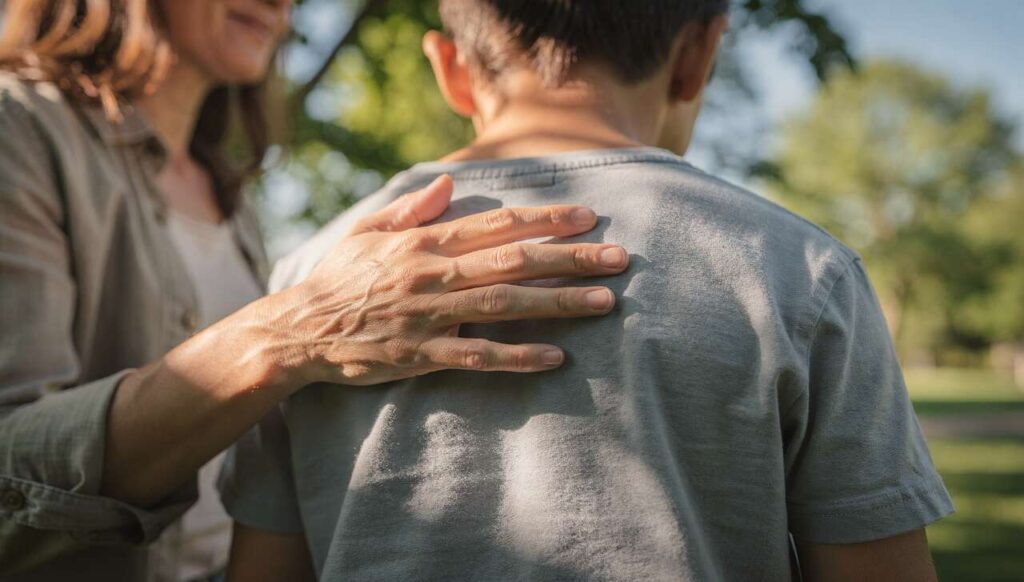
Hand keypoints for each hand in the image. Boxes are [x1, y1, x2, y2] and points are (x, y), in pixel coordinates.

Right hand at [264, 175, 628, 386]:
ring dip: (558, 303)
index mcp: (425, 241)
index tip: (589, 217)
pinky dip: (518, 356)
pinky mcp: (421, 355)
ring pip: (505, 305)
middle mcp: (433, 273)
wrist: (299, 330)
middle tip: (619, 258)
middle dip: (570, 258)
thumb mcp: (368, 231)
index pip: (497, 224)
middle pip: (514, 261)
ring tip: (605, 302)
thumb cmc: (337, 278)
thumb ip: (412, 209)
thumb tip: (450, 184)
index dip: (546, 219)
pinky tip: (556, 357)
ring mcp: (429, 315)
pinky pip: (477, 355)